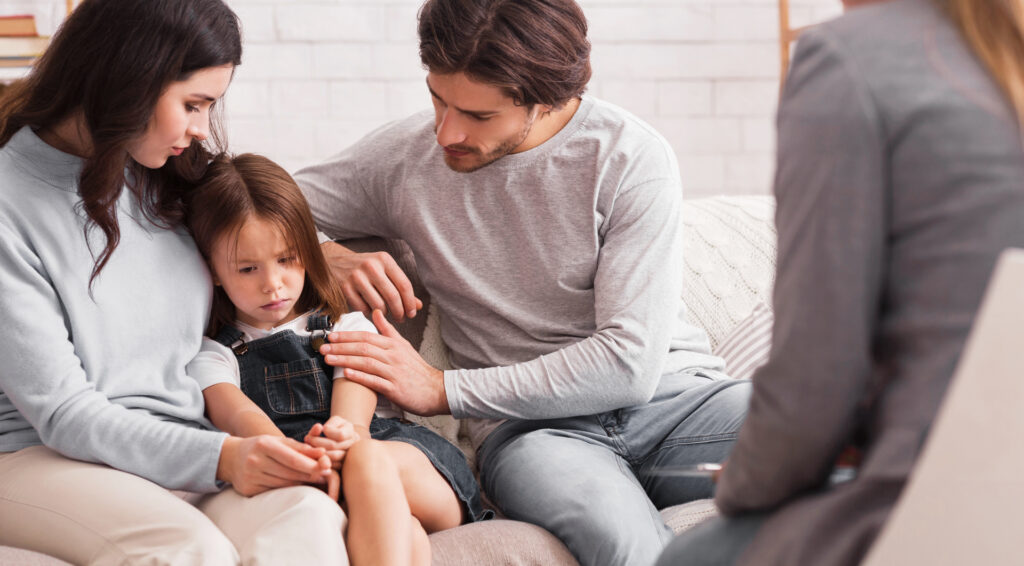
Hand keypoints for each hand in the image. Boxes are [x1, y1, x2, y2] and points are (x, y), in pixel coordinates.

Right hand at [218, 435, 332, 496]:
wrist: (230, 458)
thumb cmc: (261, 447)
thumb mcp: (277, 441)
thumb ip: (299, 447)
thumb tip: (322, 453)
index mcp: (264, 445)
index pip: (292, 458)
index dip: (311, 465)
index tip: (326, 467)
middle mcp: (255, 461)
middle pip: (289, 472)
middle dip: (310, 475)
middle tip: (326, 476)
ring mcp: (250, 477)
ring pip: (283, 484)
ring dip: (302, 484)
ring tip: (316, 481)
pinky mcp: (248, 490)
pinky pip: (274, 491)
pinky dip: (288, 490)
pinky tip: (298, 487)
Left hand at [304, 416, 360, 468]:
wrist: (340, 439)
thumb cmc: (334, 428)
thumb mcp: (334, 422)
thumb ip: (330, 424)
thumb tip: (323, 429)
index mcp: (351, 432)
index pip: (340, 434)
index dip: (328, 431)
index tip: (320, 429)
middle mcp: (353, 446)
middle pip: (334, 446)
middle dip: (317, 441)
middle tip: (307, 438)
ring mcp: (349, 458)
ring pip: (332, 457)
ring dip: (318, 451)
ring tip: (309, 447)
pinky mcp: (342, 467)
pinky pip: (331, 466)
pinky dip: (321, 460)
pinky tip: (315, 455)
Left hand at [320, 309, 449, 415]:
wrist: (436, 390)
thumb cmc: (417, 370)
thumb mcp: (404, 346)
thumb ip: (388, 330)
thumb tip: (376, 312)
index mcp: (394, 345)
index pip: (367, 336)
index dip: (347, 335)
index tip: (331, 335)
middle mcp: (393, 356)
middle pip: (363, 348)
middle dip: (341, 346)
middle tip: (323, 347)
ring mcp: (394, 372)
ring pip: (366, 362)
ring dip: (345, 360)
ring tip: (328, 359)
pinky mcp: (394, 388)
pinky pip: (374, 381)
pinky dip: (360, 376)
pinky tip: (347, 373)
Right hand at [321, 241, 422, 322]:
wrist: (333, 262)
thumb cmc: (364, 268)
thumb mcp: (384, 270)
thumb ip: (401, 287)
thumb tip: (418, 306)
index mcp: (384, 259)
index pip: (404, 285)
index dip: (410, 303)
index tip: (412, 313)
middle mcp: (371, 266)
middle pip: (393, 297)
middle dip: (400, 312)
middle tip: (401, 319)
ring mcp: (356, 277)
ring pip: (378, 305)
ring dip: (385, 314)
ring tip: (386, 314)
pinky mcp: (344, 288)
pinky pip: (363, 309)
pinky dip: (369, 313)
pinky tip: (370, 310)